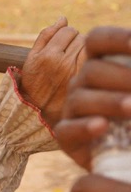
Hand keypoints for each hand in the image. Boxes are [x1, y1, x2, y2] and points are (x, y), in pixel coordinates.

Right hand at [20, 17, 85, 126]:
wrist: (41, 114)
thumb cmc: (36, 84)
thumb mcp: (31, 60)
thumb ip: (45, 36)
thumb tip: (63, 18)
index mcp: (45, 56)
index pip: (66, 31)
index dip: (66, 36)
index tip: (63, 46)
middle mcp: (61, 63)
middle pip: (80, 37)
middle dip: (77, 43)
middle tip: (71, 56)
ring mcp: (76, 72)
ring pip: (90, 48)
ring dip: (87, 51)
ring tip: (78, 64)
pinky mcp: (86, 80)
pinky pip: (95, 60)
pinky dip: (94, 61)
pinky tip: (87, 69)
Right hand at [55, 26, 130, 168]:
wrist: (126, 152)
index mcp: (102, 65)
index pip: (98, 41)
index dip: (115, 38)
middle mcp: (83, 84)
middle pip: (91, 70)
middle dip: (121, 76)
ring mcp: (73, 110)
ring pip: (79, 99)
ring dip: (109, 102)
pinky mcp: (67, 137)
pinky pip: (68, 129)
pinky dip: (84, 127)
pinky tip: (103, 126)